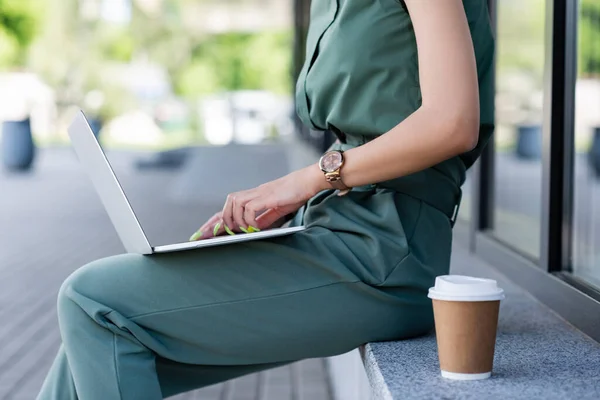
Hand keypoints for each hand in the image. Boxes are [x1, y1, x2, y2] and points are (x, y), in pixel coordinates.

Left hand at [189, 164, 325, 240]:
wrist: (307, 182)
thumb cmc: (294, 195)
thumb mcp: (276, 211)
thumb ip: (263, 219)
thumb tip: (253, 229)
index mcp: (254, 196)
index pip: (229, 207)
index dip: (214, 221)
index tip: (201, 234)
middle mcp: (253, 193)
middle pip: (229, 203)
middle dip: (222, 220)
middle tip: (225, 233)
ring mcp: (259, 193)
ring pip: (235, 204)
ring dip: (237, 220)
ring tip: (244, 230)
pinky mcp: (267, 196)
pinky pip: (250, 208)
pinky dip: (250, 220)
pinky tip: (256, 227)